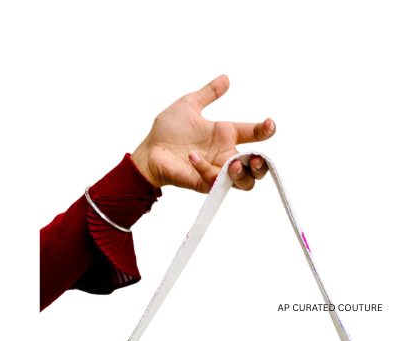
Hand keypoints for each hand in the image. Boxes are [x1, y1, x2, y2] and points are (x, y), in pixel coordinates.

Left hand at [131, 75, 275, 193]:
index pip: (253, 135)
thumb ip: (209, 93)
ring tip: (235, 163)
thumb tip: (226, 78)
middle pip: (256, 168)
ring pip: (244, 183)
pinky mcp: (204, 183)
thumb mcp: (189, 105)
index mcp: (225, 136)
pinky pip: (214, 181)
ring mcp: (216, 171)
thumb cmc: (167, 130)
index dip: (265, 130)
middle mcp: (225, 156)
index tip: (269, 124)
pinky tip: (192, 156)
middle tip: (257, 158)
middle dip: (262, 166)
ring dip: (243, 175)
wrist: (149, 150)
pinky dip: (205, 168)